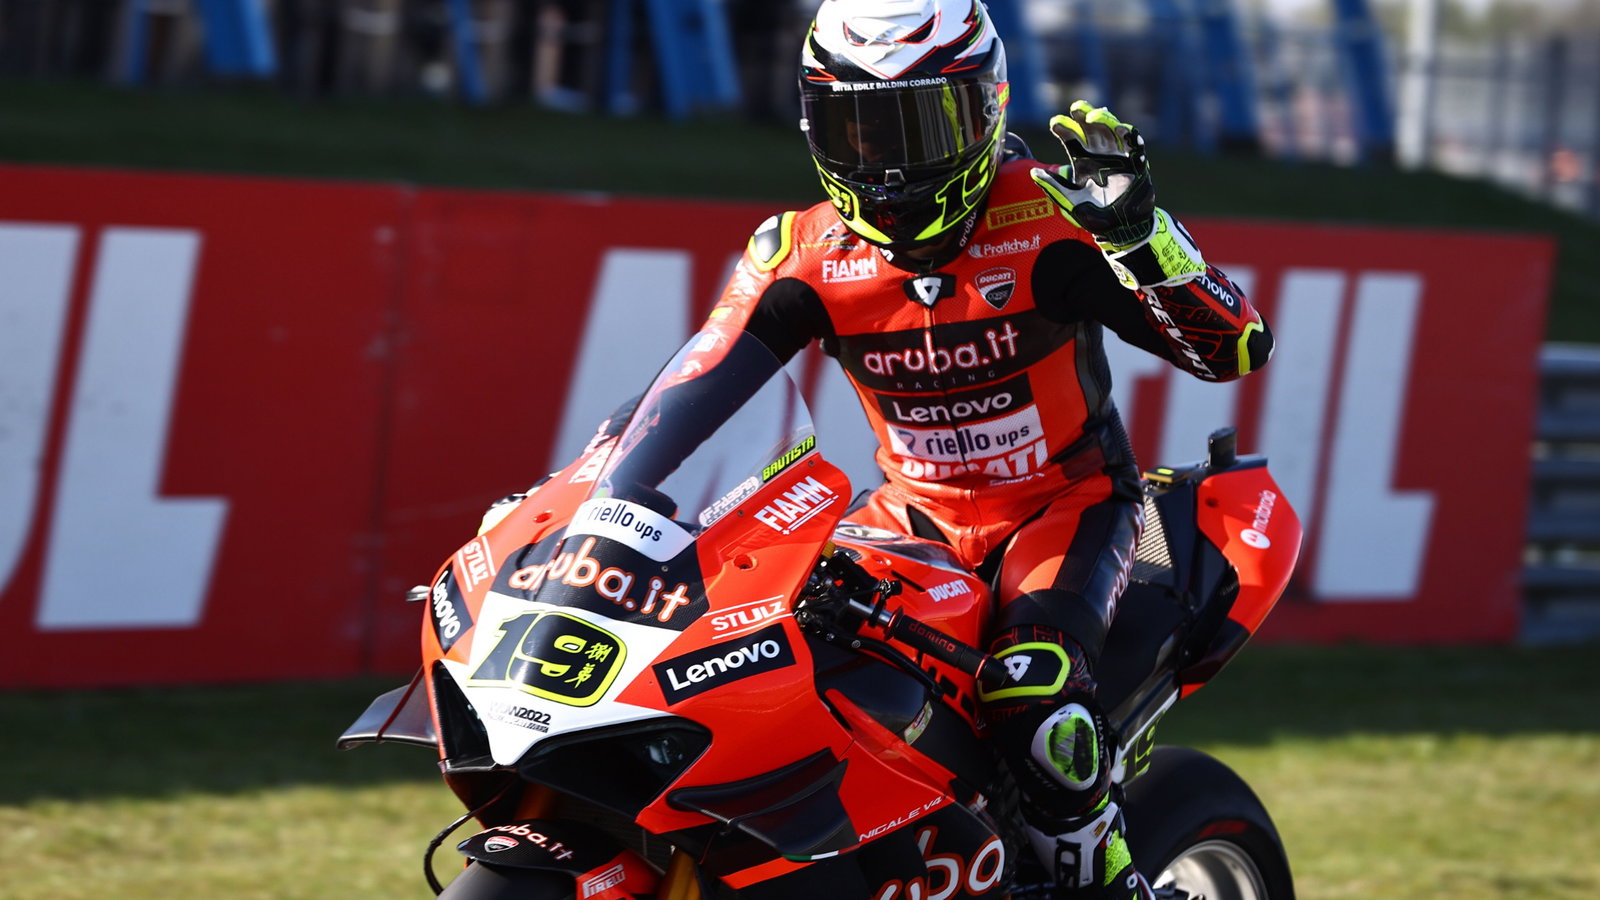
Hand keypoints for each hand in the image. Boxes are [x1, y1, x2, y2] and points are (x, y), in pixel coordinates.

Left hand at [1029, 101, 1155, 248]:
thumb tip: (1032, 172)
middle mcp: (1099, 154)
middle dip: (1084, 115)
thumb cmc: (1095, 216)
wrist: (1120, 229)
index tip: (1055, 123)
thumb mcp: (1070, 201)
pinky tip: (1122, 129)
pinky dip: (1130, 135)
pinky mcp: (1136, 162)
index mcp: (1082, 160)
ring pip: (1111, 129)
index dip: (1063, 128)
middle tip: (1076, 108)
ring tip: (1093, 117)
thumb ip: (1054, 186)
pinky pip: (1135, 144)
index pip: (1071, 138)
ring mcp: (1118, 156)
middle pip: (1091, 127)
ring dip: (1104, 120)